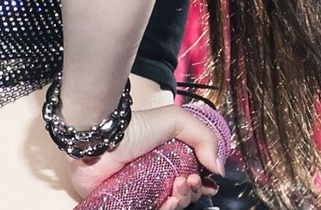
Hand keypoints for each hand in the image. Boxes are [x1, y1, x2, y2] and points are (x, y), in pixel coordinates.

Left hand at [67, 103, 222, 207]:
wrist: (101, 142)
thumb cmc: (134, 129)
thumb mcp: (175, 120)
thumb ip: (203, 137)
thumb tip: (219, 168)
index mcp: (168, 155)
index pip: (192, 175)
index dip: (202, 181)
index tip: (207, 179)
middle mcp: (158, 173)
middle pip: (185, 193)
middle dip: (194, 190)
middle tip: (189, 180)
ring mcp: (145, 191)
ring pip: (173, 205)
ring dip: (183, 200)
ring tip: (177, 187)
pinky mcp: (132, 204)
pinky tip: (169, 200)